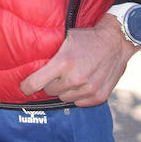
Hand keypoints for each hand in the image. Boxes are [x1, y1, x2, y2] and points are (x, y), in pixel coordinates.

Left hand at [18, 14, 138, 105]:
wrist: (116, 42)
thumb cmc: (87, 38)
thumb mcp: (65, 39)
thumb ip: (51, 52)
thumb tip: (31, 59)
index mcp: (63, 63)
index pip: (36, 83)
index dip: (27, 87)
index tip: (24, 88)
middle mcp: (75, 78)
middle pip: (50, 91)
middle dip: (50, 83)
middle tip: (56, 74)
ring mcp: (89, 89)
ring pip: (64, 98)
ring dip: (64, 90)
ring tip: (71, 77)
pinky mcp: (99, 96)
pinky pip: (79, 103)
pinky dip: (78, 95)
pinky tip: (82, 84)